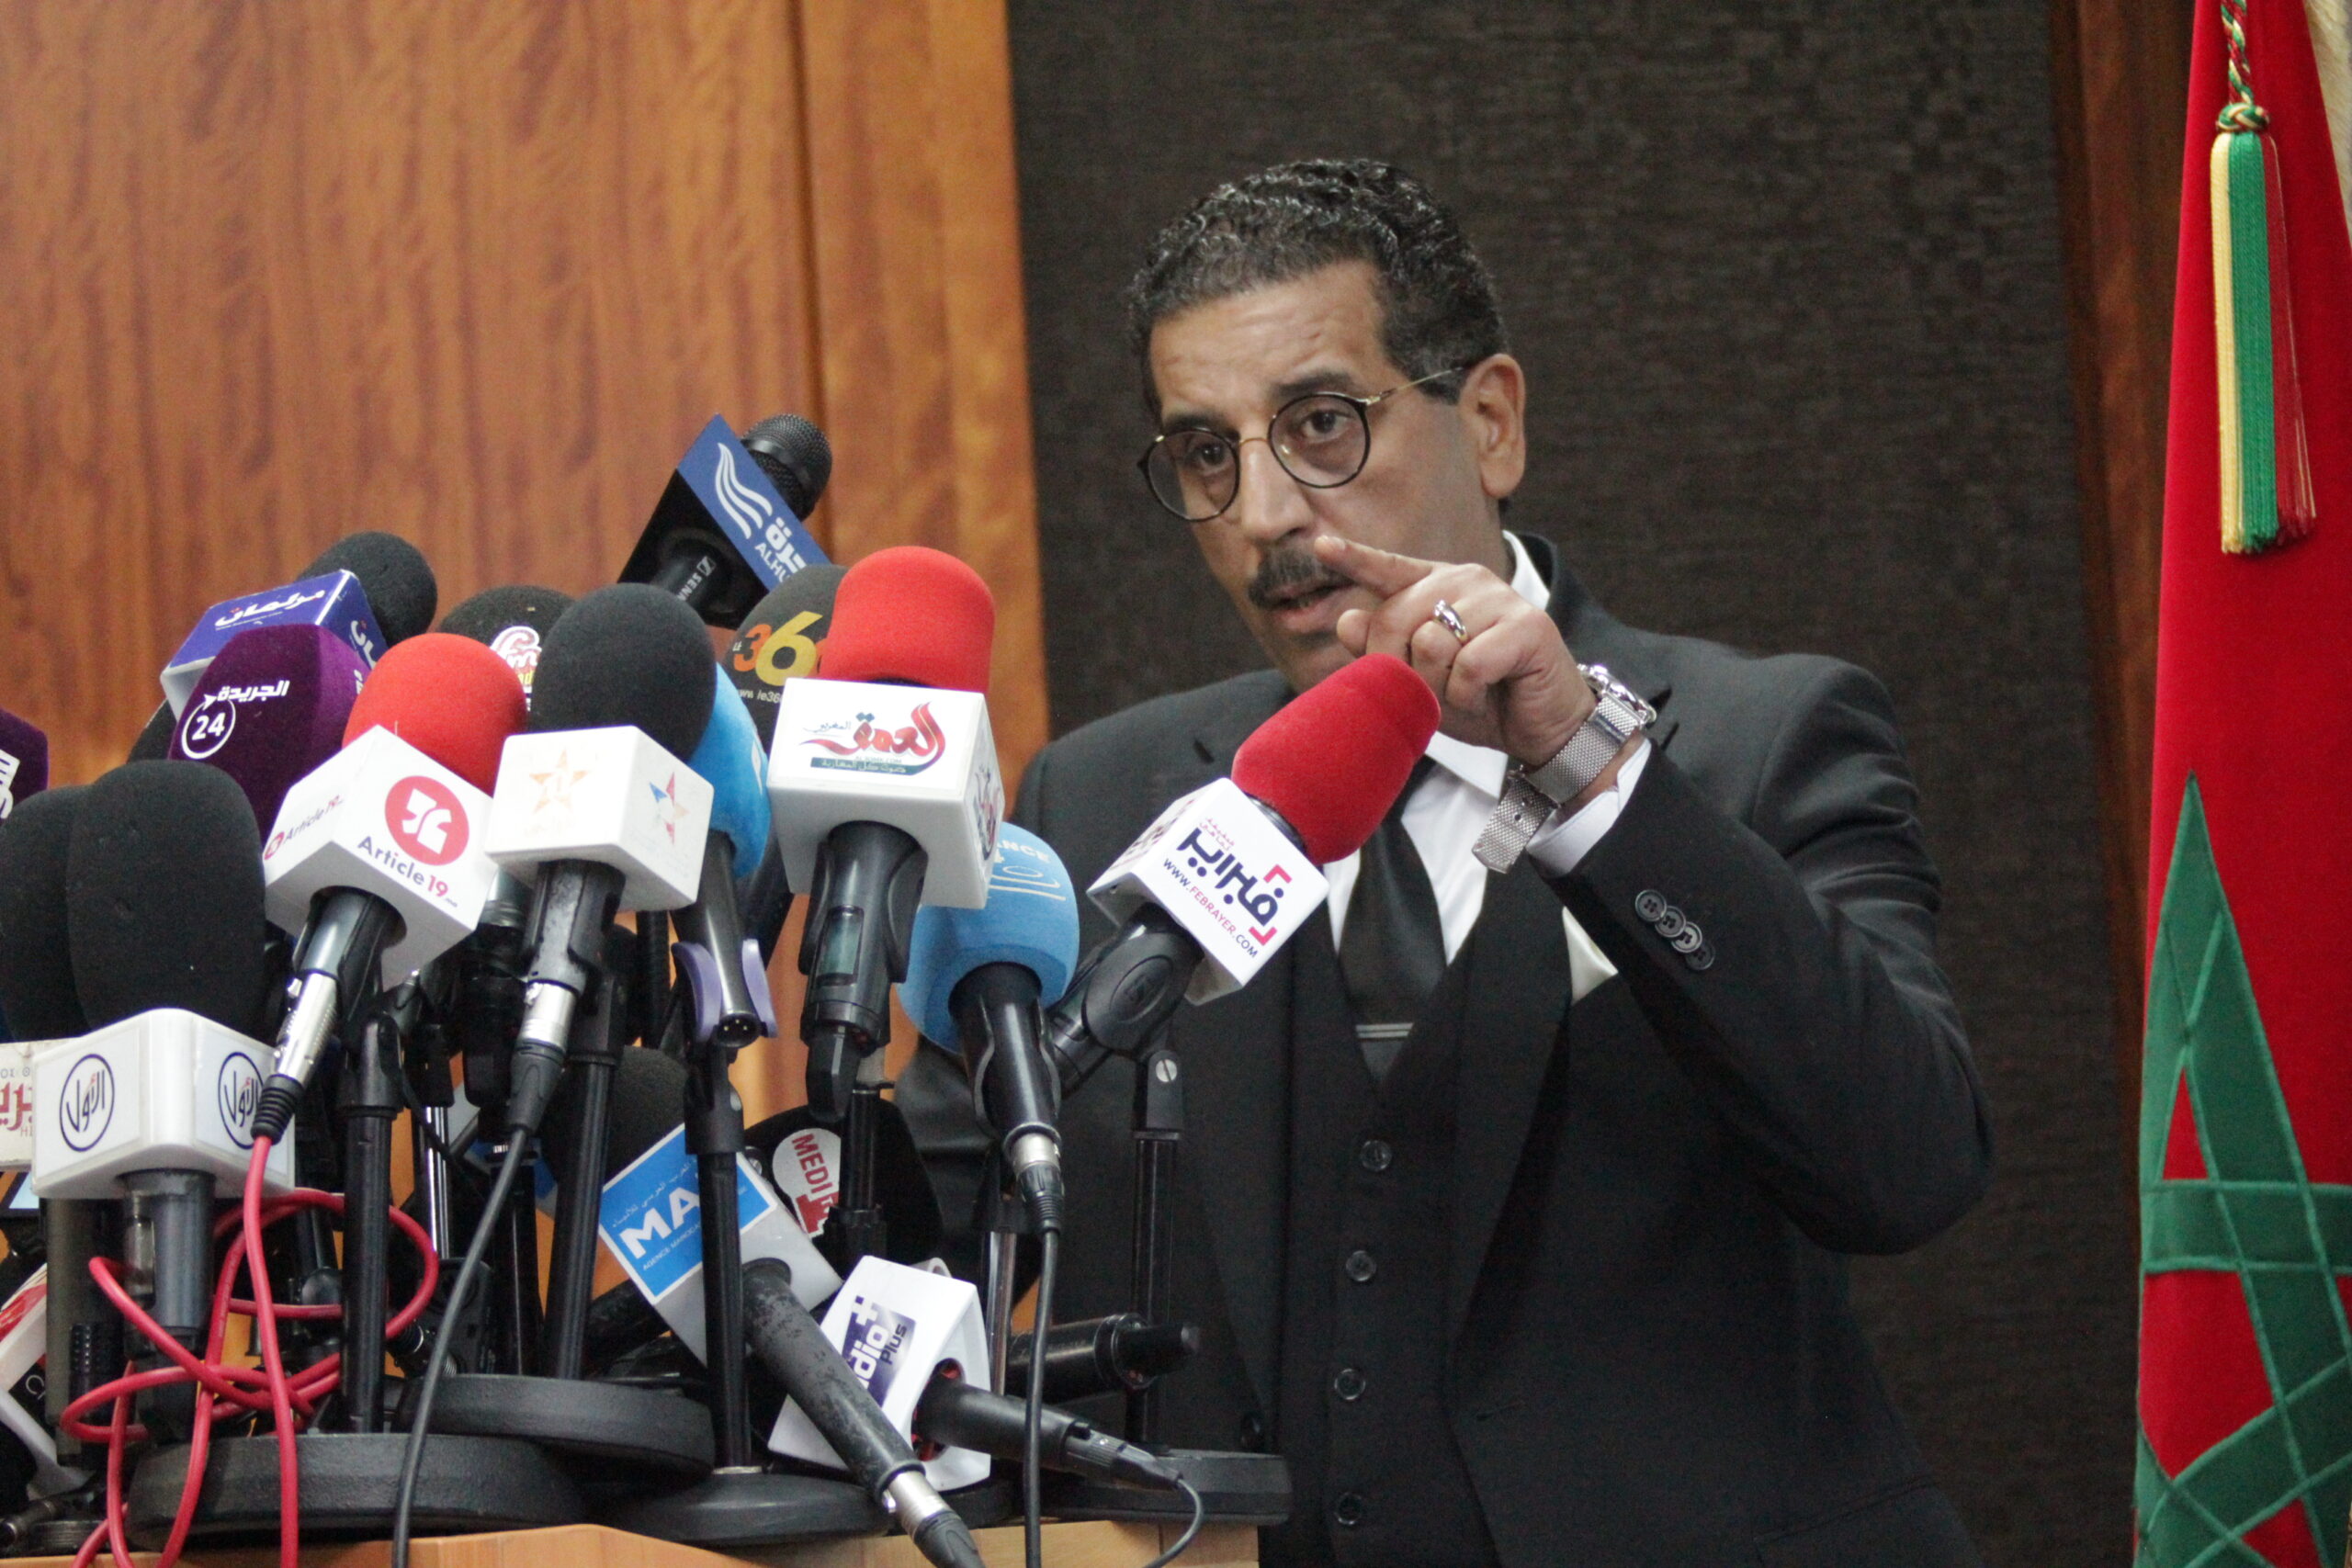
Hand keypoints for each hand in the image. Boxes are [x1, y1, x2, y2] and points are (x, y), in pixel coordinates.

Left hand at [1317, 535, 1594, 766]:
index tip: (1321, 546)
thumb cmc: (1478, 698)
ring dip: (1439, 686)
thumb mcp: (1419, 681)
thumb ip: (1383, 651)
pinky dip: (1468, 693)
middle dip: (1400, 668)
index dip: (1354, 559)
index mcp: (1436, 586)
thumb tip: (1347, 619)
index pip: (1388, 570)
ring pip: (1432, 642)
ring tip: (1463, 693)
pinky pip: (1469, 664)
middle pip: (1395, 618)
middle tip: (1429, 692)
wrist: (1540, 726)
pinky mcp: (1527, 624)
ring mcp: (1498, 597)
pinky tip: (1485, 694)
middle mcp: (1466, 580)